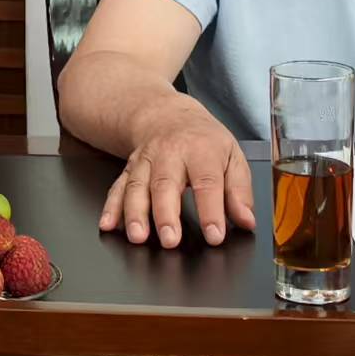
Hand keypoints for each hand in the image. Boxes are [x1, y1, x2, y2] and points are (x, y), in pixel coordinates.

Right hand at [99, 100, 255, 247]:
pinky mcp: (128, 169)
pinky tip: (108, 225)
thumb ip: (240, 190)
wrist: (165, 115)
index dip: (211, 210)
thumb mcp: (233, 156)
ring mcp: (145, 161)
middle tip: (170, 240)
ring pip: (137, 186)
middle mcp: (169, 154)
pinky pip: (117, 187)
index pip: (207, 182)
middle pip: (165, 184)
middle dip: (165, 213)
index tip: (214, 235)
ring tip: (138, 236)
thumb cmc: (203, 140)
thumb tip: (246, 220)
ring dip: (135, 213)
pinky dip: (111, 207)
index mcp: (200, 151)